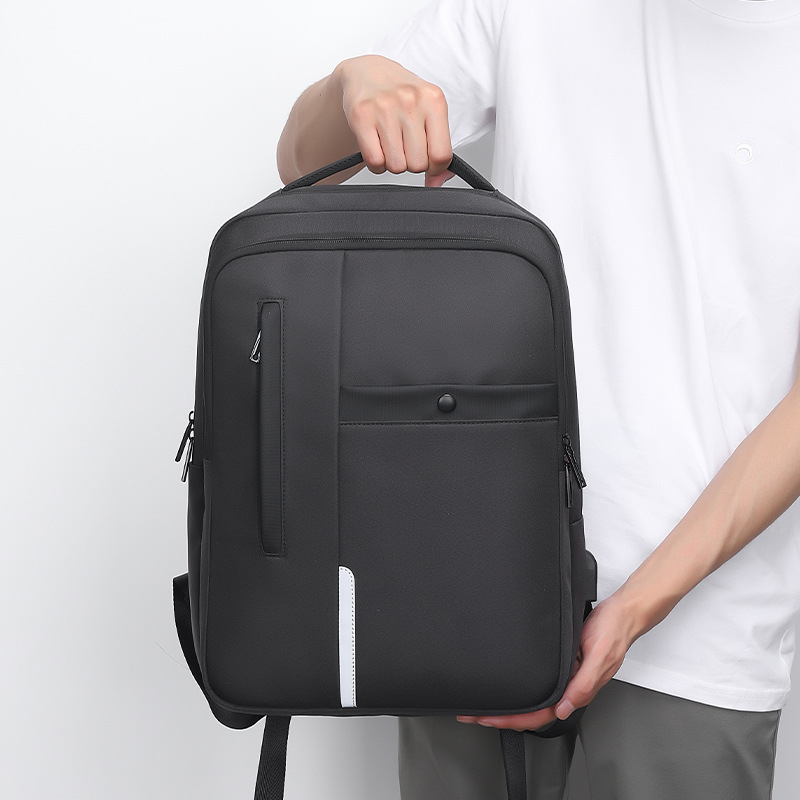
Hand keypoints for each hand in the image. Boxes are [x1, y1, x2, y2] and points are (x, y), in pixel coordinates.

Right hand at [334, 55, 455, 186]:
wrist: (368, 72)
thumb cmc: (402, 96)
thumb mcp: (429, 114)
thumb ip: (439, 149)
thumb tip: (438, 183)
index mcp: (433, 99)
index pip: (441, 155)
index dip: (435, 168)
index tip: (428, 164)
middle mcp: (410, 100)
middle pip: (418, 164)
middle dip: (411, 163)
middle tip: (405, 148)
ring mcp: (384, 107)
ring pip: (396, 166)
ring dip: (393, 163)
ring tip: (391, 145)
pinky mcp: (361, 115)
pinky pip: (375, 162)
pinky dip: (376, 164)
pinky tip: (377, 148)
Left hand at [456, 592, 639, 731]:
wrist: (623, 613)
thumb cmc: (614, 631)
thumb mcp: (599, 655)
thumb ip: (583, 685)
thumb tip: (564, 708)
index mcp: (576, 690)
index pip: (539, 715)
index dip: (511, 719)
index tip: (487, 717)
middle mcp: (568, 687)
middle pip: (531, 712)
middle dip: (502, 716)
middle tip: (473, 713)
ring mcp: (565, 676)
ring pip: (533, 699)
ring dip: (509, 704)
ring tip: (484, 704)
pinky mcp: (563, 663)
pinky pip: (539, 683)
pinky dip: (520, 687)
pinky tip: (508, 685)